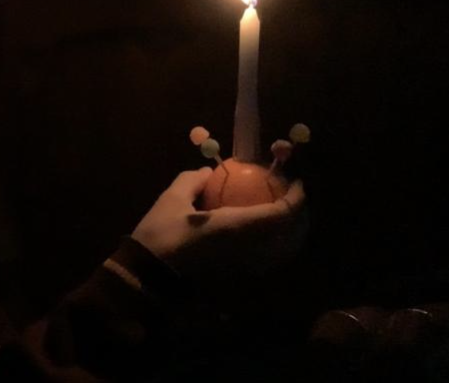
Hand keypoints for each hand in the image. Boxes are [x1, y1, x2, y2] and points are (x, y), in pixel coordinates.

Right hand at [131, 167, 307, 279]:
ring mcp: (246, 266)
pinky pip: (270, 259)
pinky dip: (276, 244)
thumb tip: (209, 172)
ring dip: (290, 231)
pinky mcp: (238, 276)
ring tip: (281, 214)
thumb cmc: (161, 236)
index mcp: (236, 226)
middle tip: (292, 196)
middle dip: (299, 214)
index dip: (295, 197)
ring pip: (284, 250)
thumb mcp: (172, 200)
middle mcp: (249, 249)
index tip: (296, 181)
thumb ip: (193, 181)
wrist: (149, 277)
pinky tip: (263, 234)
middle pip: (291, 234)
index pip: (281, 213)